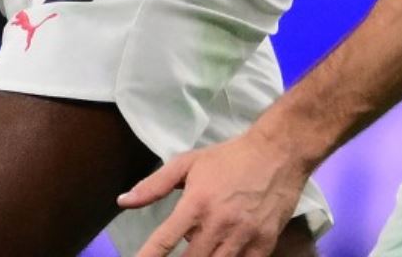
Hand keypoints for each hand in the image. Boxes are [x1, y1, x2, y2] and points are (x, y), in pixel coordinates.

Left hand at [119, 132, 307, 256]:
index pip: (164, 240)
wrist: (277, 154)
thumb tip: (123, 201)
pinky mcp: (264, 245)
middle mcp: (218, 225)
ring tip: (197, 254)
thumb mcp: (187, 163)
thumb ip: (154, 185)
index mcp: (196, 204)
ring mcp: (243, 238)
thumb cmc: (228, 158)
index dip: (149, 256)